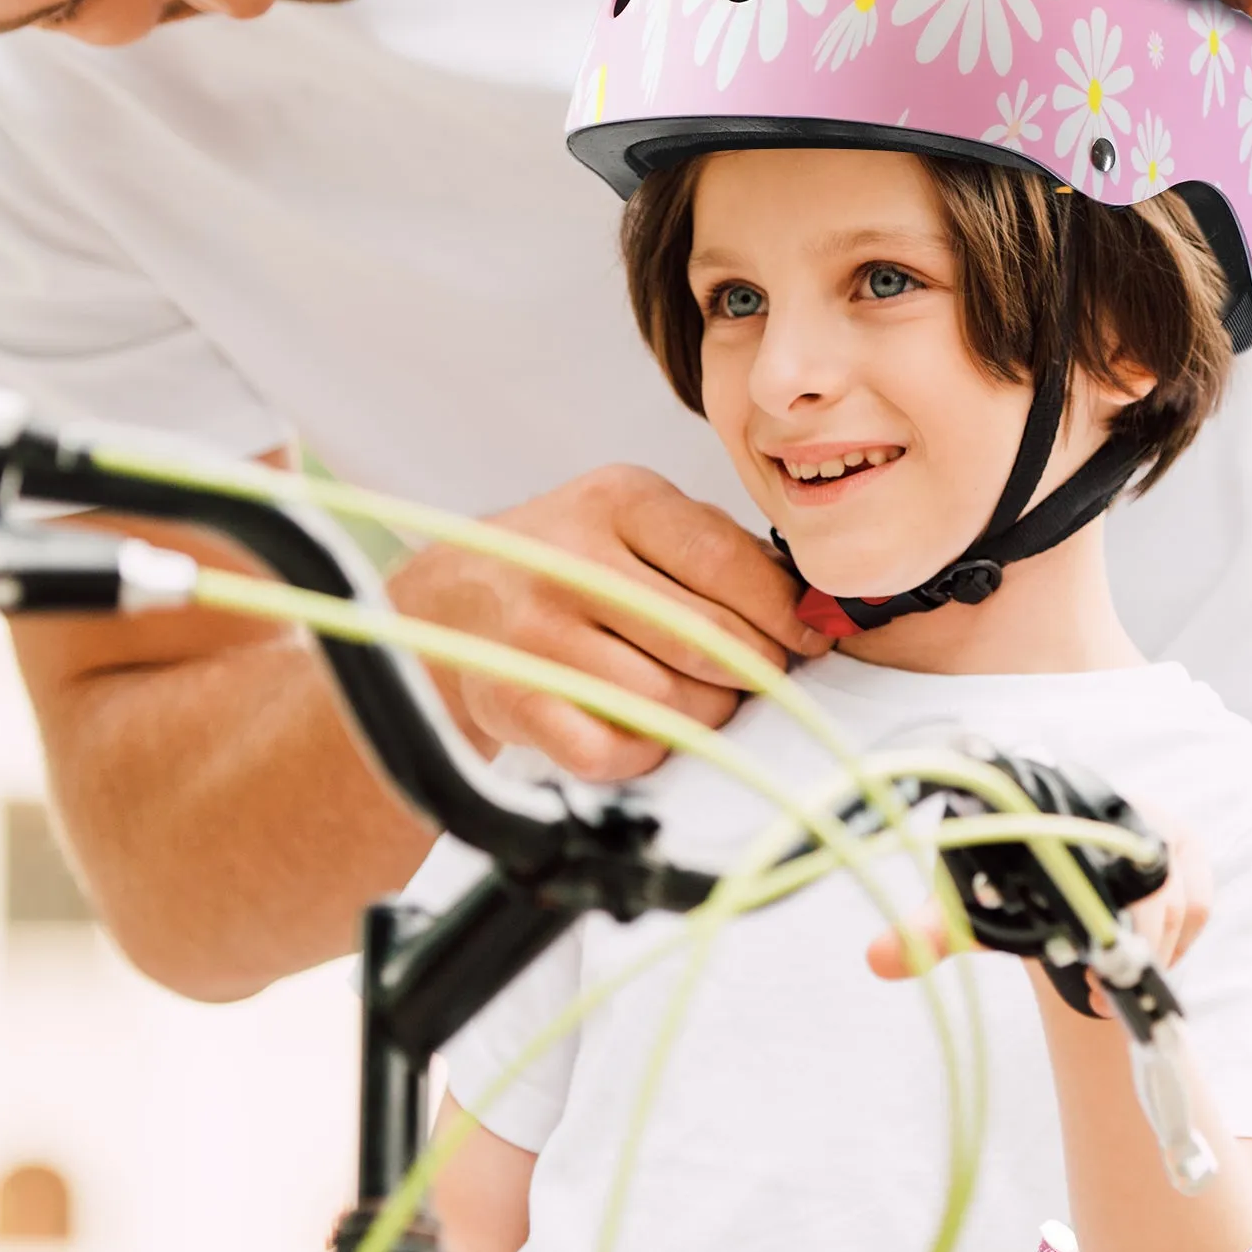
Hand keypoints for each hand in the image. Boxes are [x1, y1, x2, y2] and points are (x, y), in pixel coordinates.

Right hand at [387, 463, 828, 780]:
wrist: (440, 606)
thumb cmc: (560, 565)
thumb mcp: (626, 522)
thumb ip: (715, 550)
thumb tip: (810, 610)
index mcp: (616, 499)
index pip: (728, 564)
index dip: (782, 614)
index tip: (807, 641)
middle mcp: (571, 559)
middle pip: (709, 641)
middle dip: (750, 674)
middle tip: (756, 683)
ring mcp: (537, 632)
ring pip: (669, 701)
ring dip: (704, 719)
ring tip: (698, 706)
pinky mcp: (514, 700)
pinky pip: (615, 748)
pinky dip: (644, 752)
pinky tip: (641, 732)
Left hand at [864, 805, 1212, 1008]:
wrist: (1056, 893)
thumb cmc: (1008, 887)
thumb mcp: (968, 910)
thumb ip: (929, 932)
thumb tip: (876, 960)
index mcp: (1053, 798)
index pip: (1080, 834)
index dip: (1080, 899)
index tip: (1074, 953)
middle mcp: (1108, 800)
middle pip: (1135, 871)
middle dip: (1121, 937)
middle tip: (1095, 983)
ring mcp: (1155, 824)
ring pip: (1171, 894)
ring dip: (1147, 947)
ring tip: (1109, 981)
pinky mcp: (1189, 854)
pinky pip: (1197, 903)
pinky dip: (1175, 940)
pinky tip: (1140, 961)